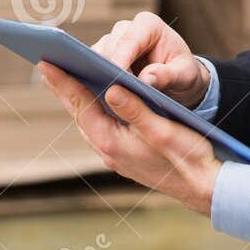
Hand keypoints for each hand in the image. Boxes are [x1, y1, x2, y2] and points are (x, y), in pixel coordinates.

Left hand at [39, 63, 220, 215]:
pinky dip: (94, 107)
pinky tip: (96, 96)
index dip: (63, 81)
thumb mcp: (162, 129)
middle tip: (47, 62)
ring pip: (88, 118)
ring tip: (66, 73)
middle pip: (78, 111)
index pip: (81, 104)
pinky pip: (100, 125)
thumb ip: (135, 109)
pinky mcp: (124, 153)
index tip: (46, 62)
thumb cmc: (187, 158)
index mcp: (112, 141)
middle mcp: (107, 149)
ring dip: (77, 96)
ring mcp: (114, 153)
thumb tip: (111, 88)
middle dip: (63, 86)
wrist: (202, 187)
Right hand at [92, 11, 210, 109]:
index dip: (121, 59)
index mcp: (148, 25)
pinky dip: (96, 82)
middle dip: (109, 72)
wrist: (177, 78)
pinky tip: (102, 100)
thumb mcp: (185, 76)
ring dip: (100, 78)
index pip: (129, 40)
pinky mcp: (103, 56)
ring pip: (96, 57)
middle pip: (109, 48)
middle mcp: (126, 29)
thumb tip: (146, 79)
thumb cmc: (183, 73)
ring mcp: (112, 42)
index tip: (116, 80)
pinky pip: (92, 68)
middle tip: (113, 97)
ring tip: (108, 102)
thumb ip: (168, 75)